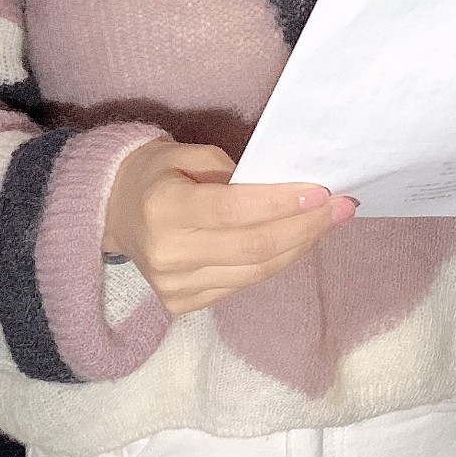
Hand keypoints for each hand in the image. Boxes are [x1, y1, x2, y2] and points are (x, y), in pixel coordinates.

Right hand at [102, 140, 356, 314]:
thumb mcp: (185, 152)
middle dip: (305, 226)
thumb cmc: (156, 172)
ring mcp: (174, 286)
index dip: (282, 202)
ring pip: (255, 271)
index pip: (235, 209)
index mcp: (164, 208)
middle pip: (253, 247)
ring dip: (298, 246)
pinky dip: (275, 262)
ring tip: (328, 222)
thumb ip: (230, 169)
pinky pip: (242, 284)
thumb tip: (284, 187)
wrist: (112, 212)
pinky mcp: (182, 304)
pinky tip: (297, 241)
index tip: (322, 190)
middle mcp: (169, 253)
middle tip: (343, 207)